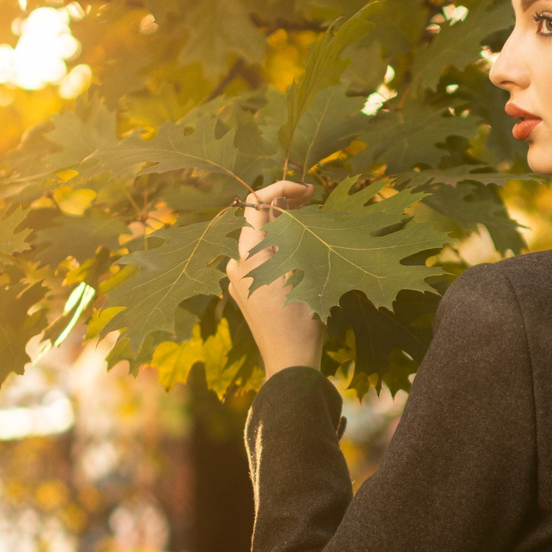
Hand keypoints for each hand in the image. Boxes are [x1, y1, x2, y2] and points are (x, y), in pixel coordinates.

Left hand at [226, 180, 325, 375]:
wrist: (289, 363)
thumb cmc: (300, 320)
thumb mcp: (302, 270)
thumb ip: (288, 233)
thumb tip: (280, 202)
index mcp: (248, 255)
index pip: (256, 203)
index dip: (281, 188)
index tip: (307, 190)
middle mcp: (236, 264)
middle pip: (257, 220)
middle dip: (285, 205)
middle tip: (314, 200)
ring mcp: (239, 279)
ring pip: (260, 239)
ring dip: (283, 227)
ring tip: (312, 224)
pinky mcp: (246, 292)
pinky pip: (260, 258)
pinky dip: (278, 247)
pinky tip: (300, 252)